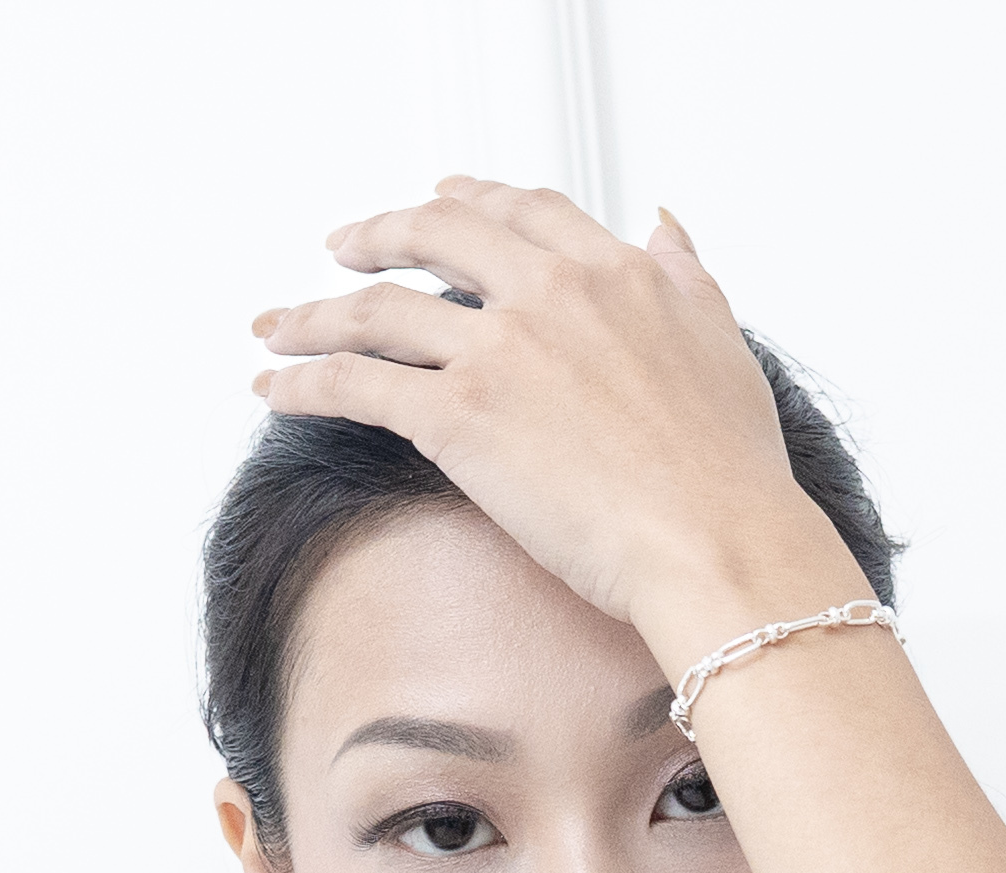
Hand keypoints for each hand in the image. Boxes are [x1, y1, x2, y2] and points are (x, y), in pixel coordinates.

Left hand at [246, 184, 854, 640]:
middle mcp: (548, 293)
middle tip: (346, 243)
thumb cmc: (731, 470)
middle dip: (381, 232)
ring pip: (377, 308)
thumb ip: (687, 276)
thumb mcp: (723, 343)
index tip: (445, 198)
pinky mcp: (456, 417)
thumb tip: (665, 227)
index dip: (475, 199)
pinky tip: (274, 389)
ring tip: (279, 323)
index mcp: (613, 272)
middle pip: (437, 235)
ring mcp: (497, 352)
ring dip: (315, 311)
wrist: (715, 541)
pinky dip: (305, 381)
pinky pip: (357, 384)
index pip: (525, 212)